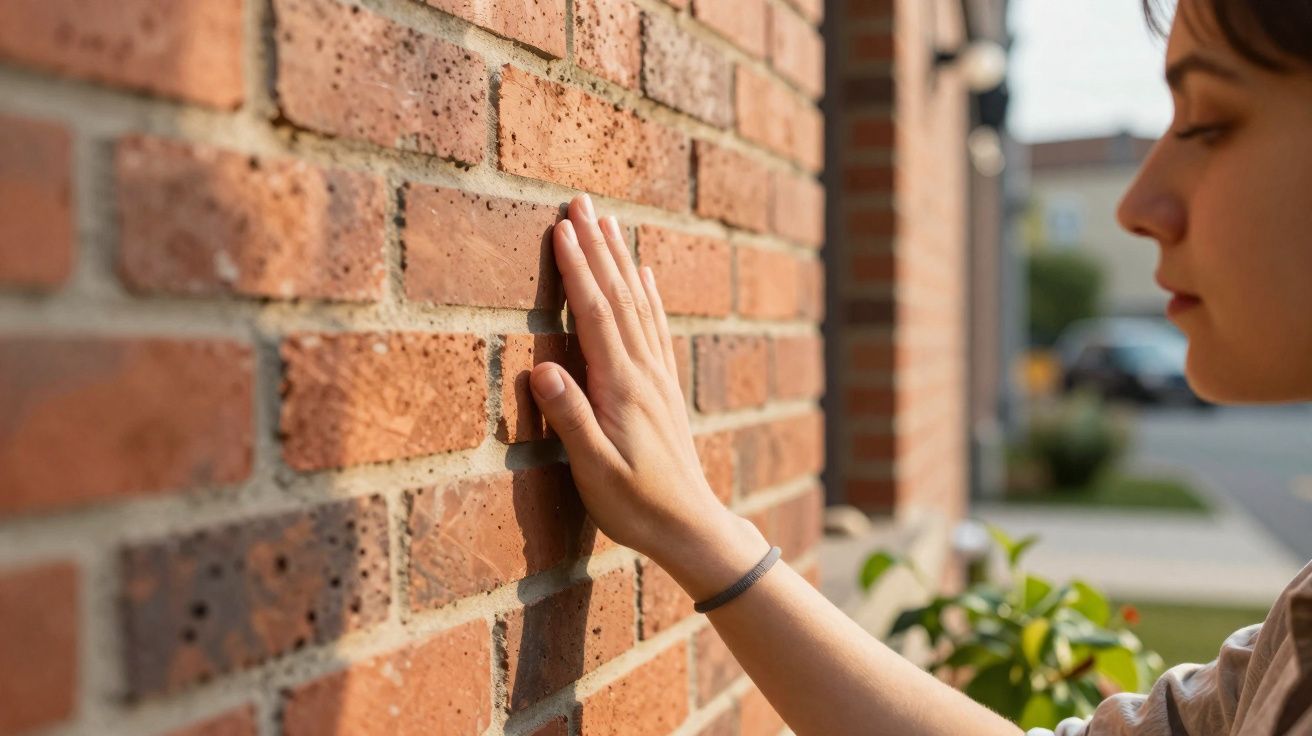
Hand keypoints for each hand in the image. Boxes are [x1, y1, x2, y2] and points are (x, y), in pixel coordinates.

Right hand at [529, 194, 766, 597]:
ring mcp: (657, 377)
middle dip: (597, 246)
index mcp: (620, 387)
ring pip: (639, 303)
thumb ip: (570, 419)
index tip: (561, 229)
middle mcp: (643, 372)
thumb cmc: (635, 505)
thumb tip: (541, 369)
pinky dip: (649, 294)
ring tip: (607, 221)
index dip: (577, 270)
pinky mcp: (663, 388)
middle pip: (619, 295)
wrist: (690, 527)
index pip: (595, 315)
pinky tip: (646, 274)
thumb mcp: (593, 471)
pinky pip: (656, 327)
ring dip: (620, 259)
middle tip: (580, 201)